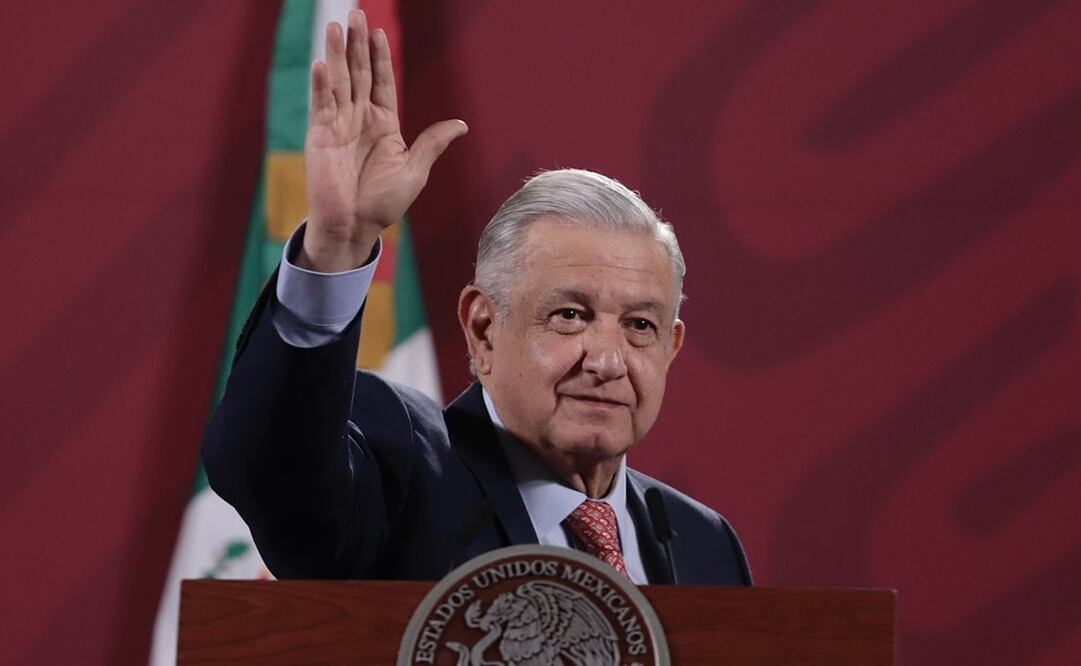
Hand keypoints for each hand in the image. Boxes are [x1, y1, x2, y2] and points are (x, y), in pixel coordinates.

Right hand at [300, 10, 466, 271]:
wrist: (355, 226)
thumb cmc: (384, 203)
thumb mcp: (415, 171)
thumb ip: (432, 143)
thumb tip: (461, 124)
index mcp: (384, 124)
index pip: (382, 82)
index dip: (380, 57)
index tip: (380, 32)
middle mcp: (360, 119)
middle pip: (359, 73)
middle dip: (358, 44)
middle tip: (356, 13)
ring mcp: (339, 125)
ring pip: (339, 81)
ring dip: (338, 54)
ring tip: (338, 26)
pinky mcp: (320, 136)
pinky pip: (321, 104)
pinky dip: (321, 83)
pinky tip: (323, 62)